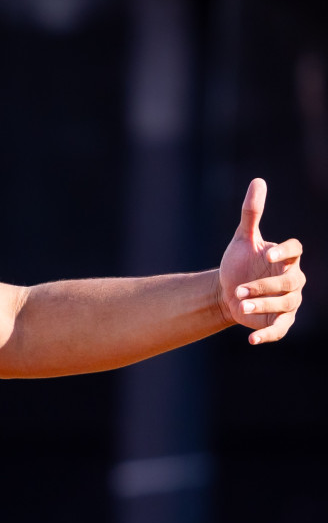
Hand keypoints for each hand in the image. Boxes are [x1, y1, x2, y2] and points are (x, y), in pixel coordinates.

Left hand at [218, 178, 305, 343]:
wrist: (226, 292)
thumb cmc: (239, 263)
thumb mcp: (242, 239)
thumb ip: (251, 213)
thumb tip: (258, 181)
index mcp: (285, 258)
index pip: (295, 251)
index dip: (285, 252)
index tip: (267, 253)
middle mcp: (292, 280)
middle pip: (288, 283)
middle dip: (263, 286)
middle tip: (238, 290)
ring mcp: (288, 302)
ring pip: (284, 305)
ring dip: (262, 306)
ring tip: (239, 305)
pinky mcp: (281, 321)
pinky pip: (280, 330)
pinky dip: (268, 336)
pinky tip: (251, 341)